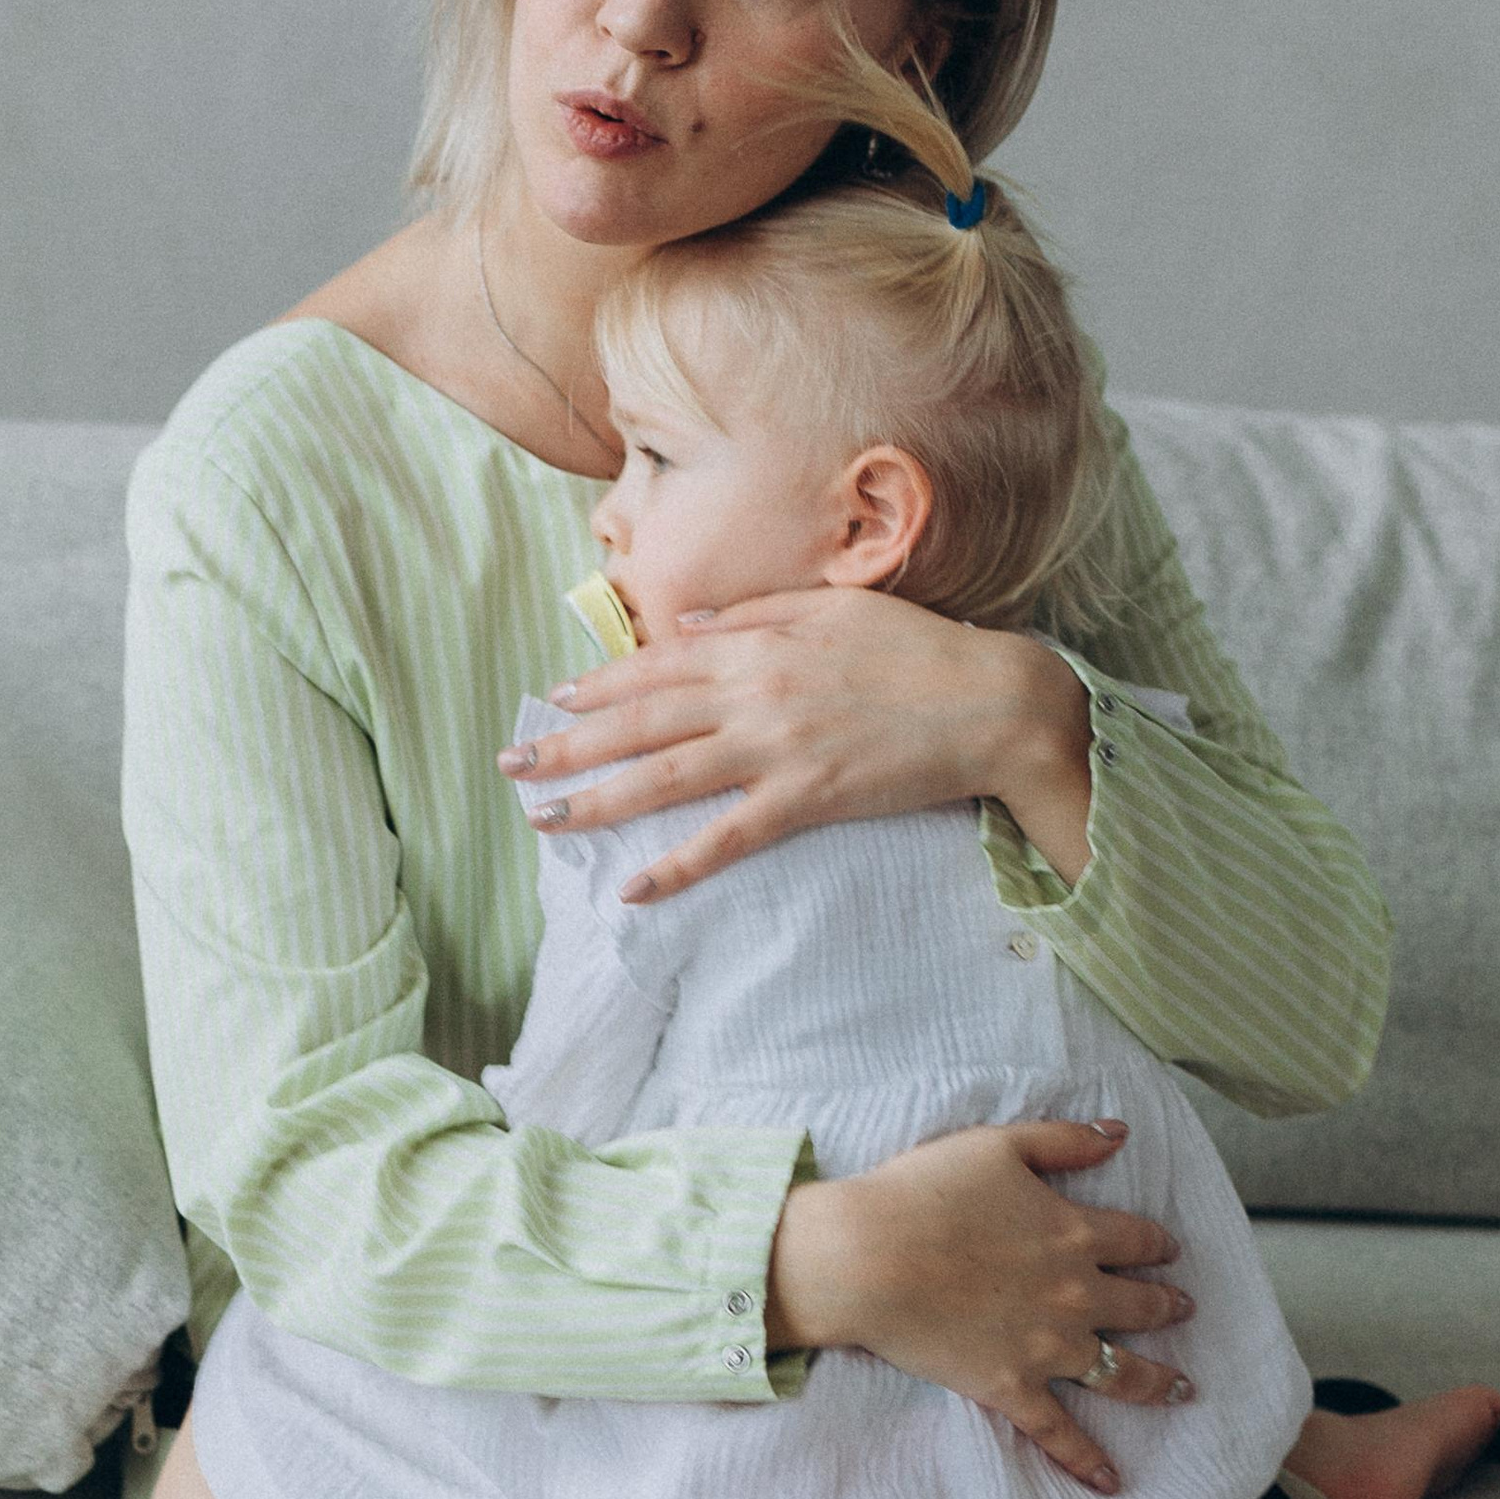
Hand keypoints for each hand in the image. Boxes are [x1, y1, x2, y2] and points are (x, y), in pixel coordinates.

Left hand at [497, 590, 1094, 900]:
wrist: (990, 702)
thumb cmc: (916, 652)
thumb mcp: (829, 609)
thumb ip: (750, 615)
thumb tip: (682, 627)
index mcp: (755, 645)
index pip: (655, 668)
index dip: (597, 686)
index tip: (550, 701)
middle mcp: (752, 695)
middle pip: (640, 723)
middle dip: (568, 746)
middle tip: (509, 768)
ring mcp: (775, 749)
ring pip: (665, 778)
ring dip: (597, 803)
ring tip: (545, 822)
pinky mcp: (806, 800)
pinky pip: (726, 839)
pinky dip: (677, 865)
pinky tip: (633, 889)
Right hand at [767, 1117, 1194, 1490]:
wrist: (867, 1258)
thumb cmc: (922, 1193)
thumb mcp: (997, 1145)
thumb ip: (1064, 1140)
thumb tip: (1120, 1133)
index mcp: (1076, 1232)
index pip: (1137, 1239)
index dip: (1156, 1244)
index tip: (1167, 1251)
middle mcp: (1076, 1294)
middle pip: (1141, 1305)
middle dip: (1167, 1306)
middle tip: (1184, 1310)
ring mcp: (1048, 1348)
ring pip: (1121, 1371)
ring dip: (1157, 1381)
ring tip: (1181, 1390)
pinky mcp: (1012, 1389)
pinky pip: (1060, 1433)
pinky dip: (1088, 1460)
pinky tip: (1112, 1482)